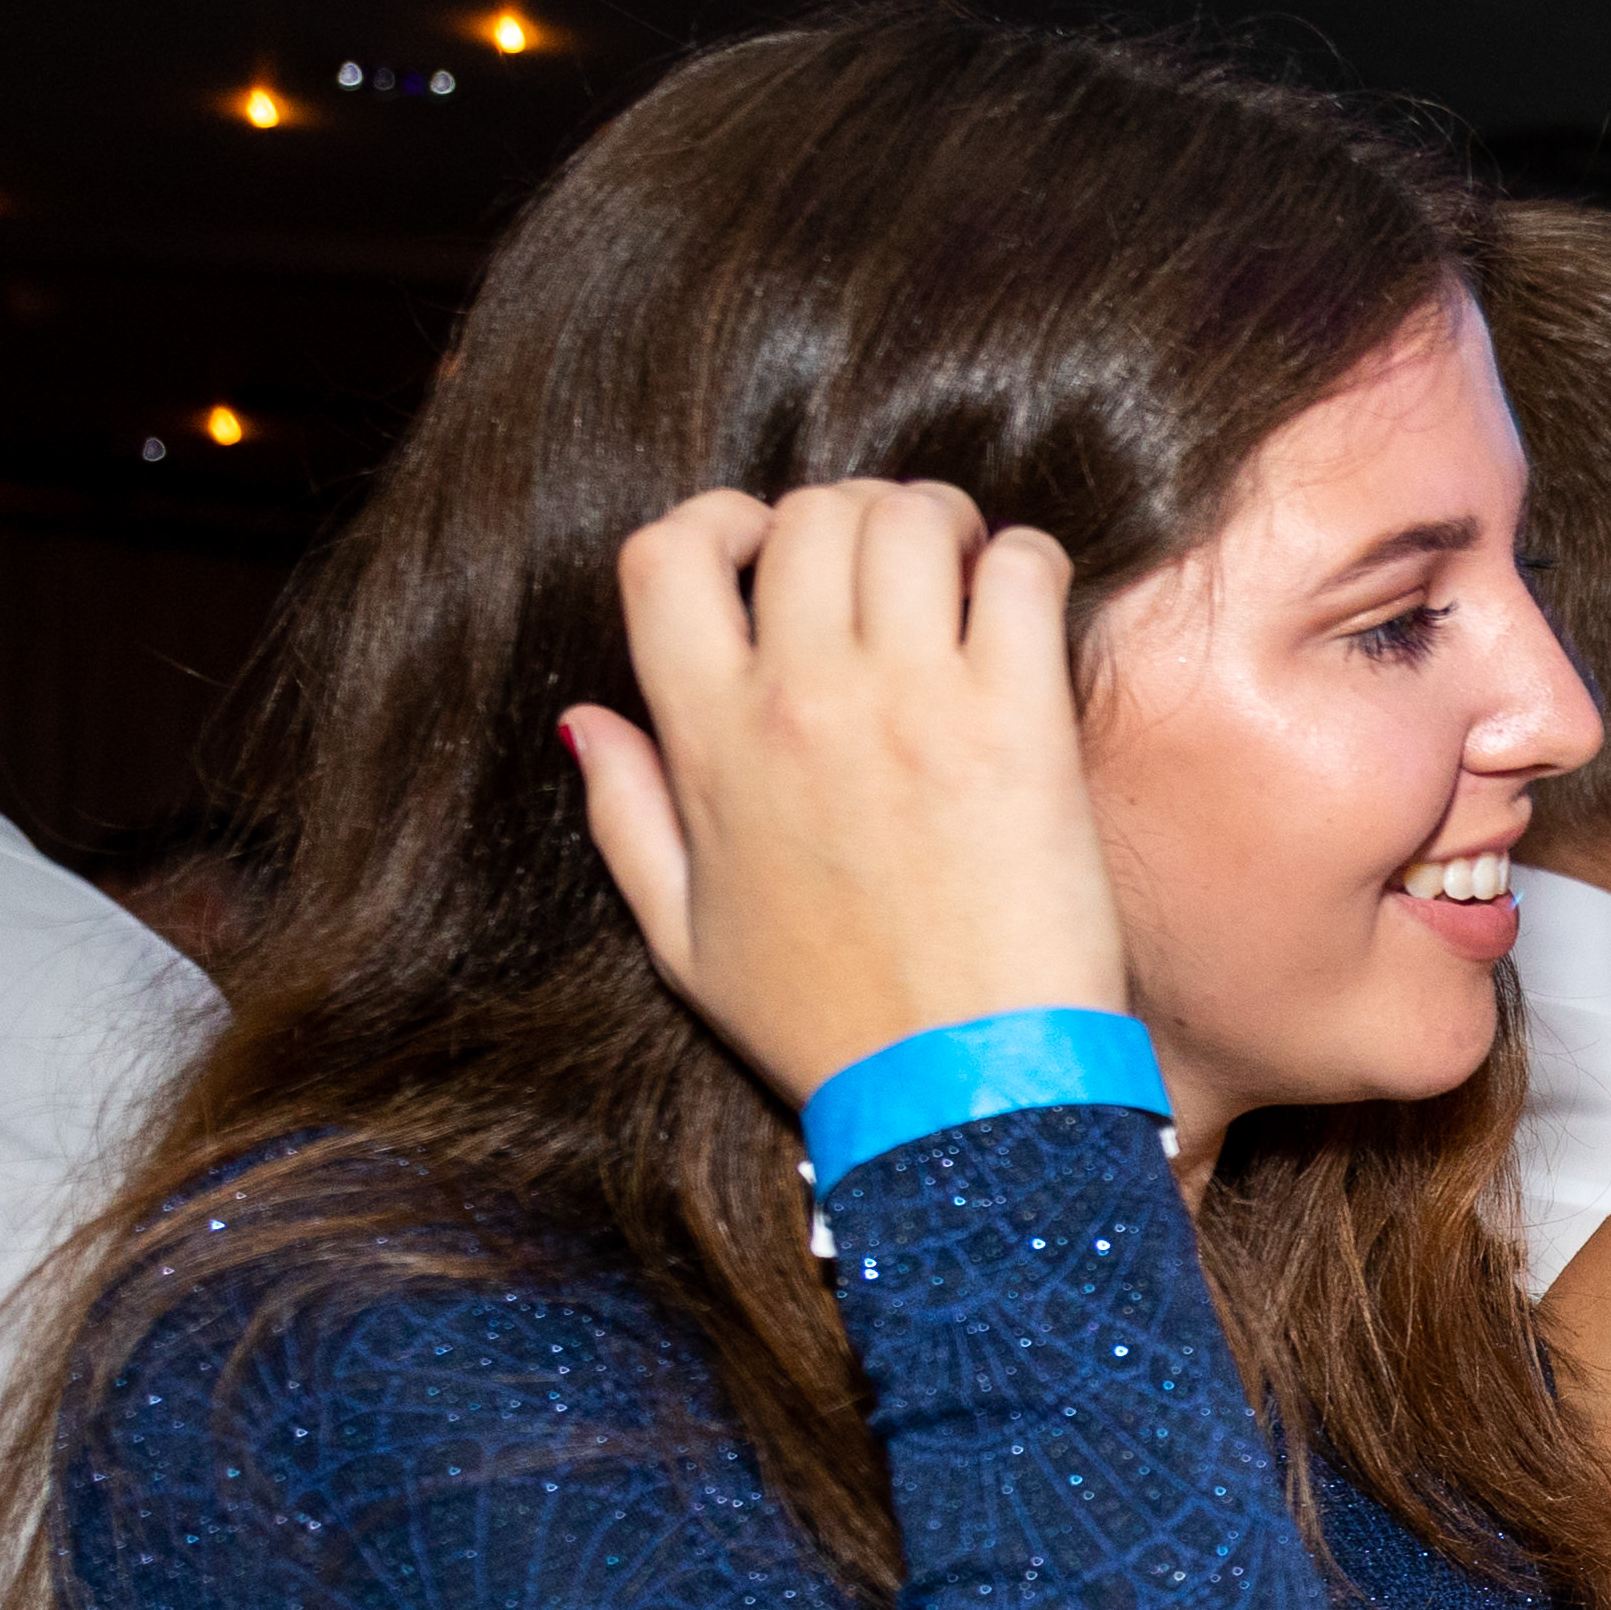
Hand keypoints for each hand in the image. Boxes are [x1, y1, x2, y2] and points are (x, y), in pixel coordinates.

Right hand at [565, 481, 1129, 1106]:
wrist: (960, 1095)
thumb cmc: (831, 1030)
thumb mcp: (685, 942)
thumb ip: (627, 818)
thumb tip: (584, 720)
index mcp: (706, 743)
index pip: (664, 555)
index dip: (714, 521)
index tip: (763, 545)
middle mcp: (799, 702)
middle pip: (803, 516)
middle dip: (847, 514)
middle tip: (893, 559)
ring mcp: (911, 703)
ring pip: (904, 520)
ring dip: (936, 519)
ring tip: (963, 565)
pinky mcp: (1018, 723)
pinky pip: (1018, 569)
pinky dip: (1025, 556)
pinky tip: (1026, 597)